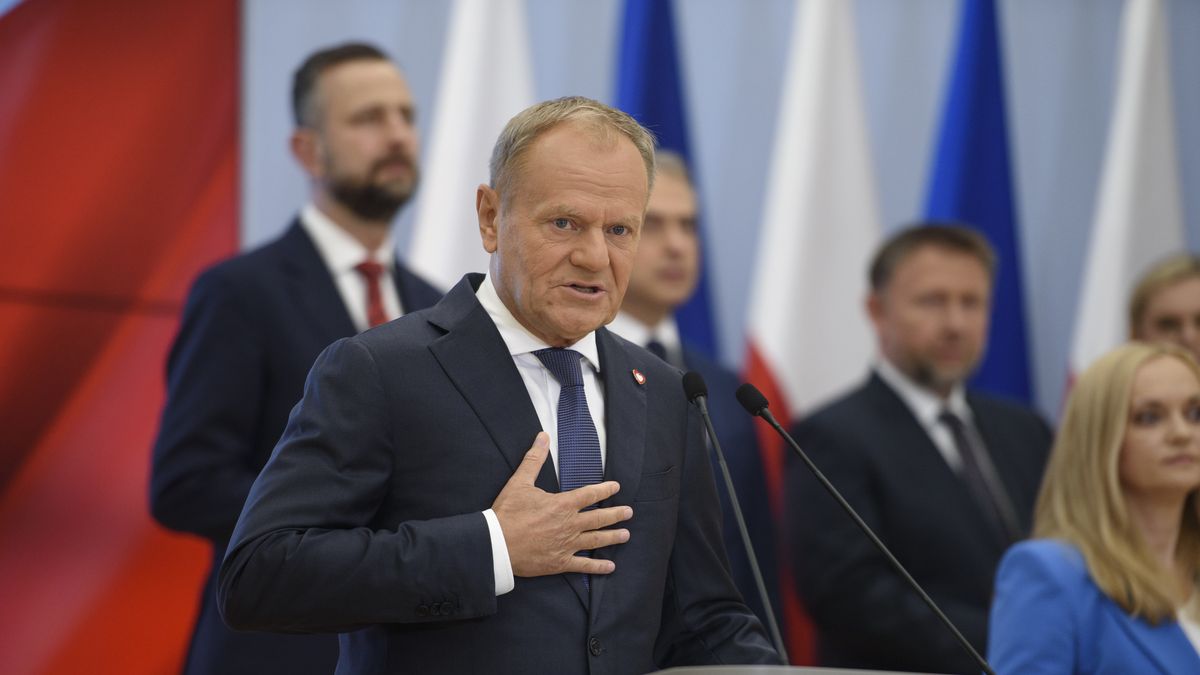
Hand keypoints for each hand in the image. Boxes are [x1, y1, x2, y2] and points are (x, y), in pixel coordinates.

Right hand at [491, 432, 632, 576]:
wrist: (497, 544)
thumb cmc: (507, 513)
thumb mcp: (520, 482)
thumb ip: (534, 459)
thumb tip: (542, 437)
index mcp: (562, 504)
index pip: (590, 495)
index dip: (605, 490)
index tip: (616, 487)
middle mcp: (570, 524)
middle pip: (599, 518)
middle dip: (616, 514)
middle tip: (629, 512)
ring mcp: (567, 544)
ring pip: (596, 540)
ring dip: (613, 537)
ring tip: (626, 535)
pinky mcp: (560, 562)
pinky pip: (583, 565)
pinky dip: (598, 567)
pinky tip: (610, 567)